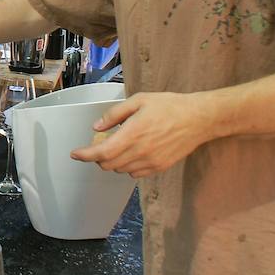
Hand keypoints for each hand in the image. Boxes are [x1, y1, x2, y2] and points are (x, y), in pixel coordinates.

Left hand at [70, 91, 215, 177]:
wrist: (199, 119)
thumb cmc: (169, 106)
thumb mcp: (139, 101)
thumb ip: (115, 114)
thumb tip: (97, 127)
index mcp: (133, 133)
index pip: (102, 153)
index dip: (85, 155)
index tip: (75, 153)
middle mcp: (141, 151)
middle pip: (108, 165)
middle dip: (97, 157)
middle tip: (98, 146)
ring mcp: (151, 162)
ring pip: (120, 170)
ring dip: (112, 162)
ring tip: (117, 146)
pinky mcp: (160, 167)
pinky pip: (135, 174)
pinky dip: (127, 167)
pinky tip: (131, 154)